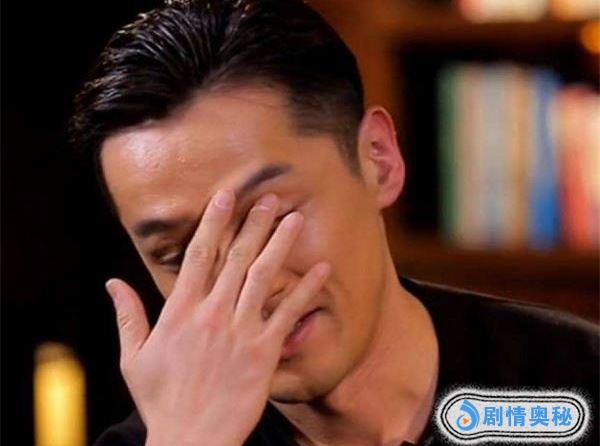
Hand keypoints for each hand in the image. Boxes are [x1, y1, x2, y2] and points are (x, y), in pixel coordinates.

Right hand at [105, 190, 329, 445]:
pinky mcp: (264, 352)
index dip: (214, 222)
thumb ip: (127, 315)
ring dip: (279, 244)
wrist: (191, 440)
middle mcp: (212, 314)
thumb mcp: (133, 358)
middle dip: (253, 223)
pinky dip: (306, 289)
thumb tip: (111, 283)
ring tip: (294, 218)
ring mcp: (240, 331)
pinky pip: (288, 314)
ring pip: (262, 276)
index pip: (198, 255)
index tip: (226, 196)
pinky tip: (321, 269)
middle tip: (270, 198)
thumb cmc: (161, 401)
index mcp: (180, 311)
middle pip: (235, 257)